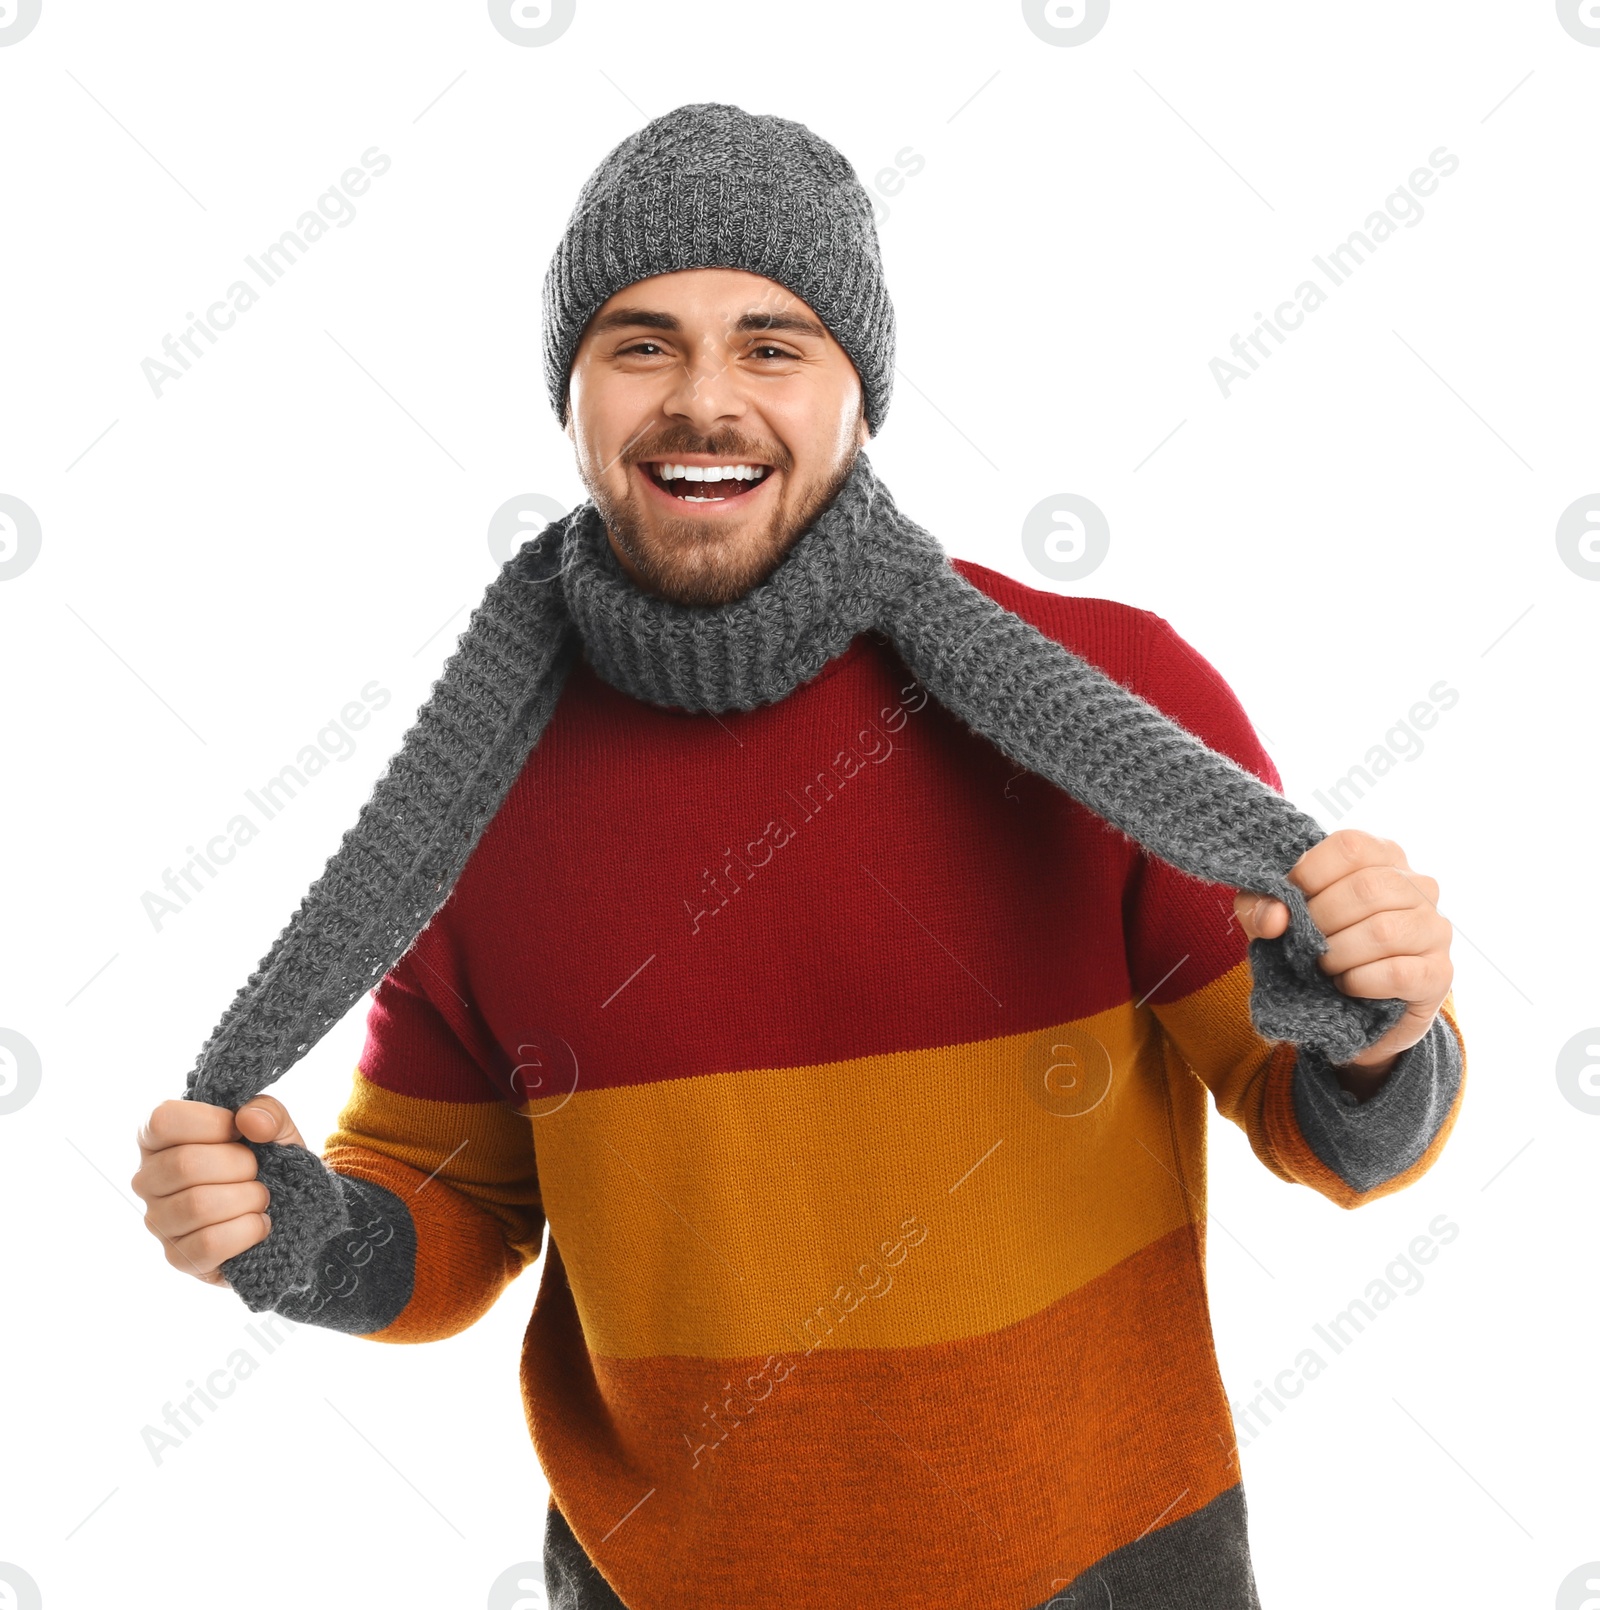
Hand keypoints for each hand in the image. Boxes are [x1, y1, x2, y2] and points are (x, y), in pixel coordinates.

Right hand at [131, 1096, 304, 1286]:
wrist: (289, 1211)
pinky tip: (258, 1224)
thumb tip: (249, 1120)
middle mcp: (148, 1180)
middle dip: (240, 1164)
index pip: (163, 1120)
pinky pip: (209, 1243)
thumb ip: (266, 1111)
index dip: (211, 1123)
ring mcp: (158, 1222)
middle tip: (256, 1171)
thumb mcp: (275, 1126)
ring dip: (247, 1198)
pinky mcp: (178, 1257)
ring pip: (197, 1205)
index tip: (239, 1132)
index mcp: (160, 1139)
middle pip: (184, 1164)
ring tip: (260, 1197)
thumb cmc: (268, 1161)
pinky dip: (247, 1230)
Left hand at [1233, 829, 1453, 1095]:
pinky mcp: (1438, 973)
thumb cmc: (1312, 943)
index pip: (1350, 846)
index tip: (1291, 903)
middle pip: (1367, 888)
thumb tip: (1275, 916)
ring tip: (1324, 966)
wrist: (1348, 1007)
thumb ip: (1259, 906)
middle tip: (1306, 943)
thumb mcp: (1275, 917)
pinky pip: (1398, 973)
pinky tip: (1346, 984)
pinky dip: (1359, 981)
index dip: (1309, 874)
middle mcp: (1418, 885)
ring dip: (1338, 954)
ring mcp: (1434, 928)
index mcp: (1381, 855)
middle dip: (1321, 920)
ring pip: (1384, 932)